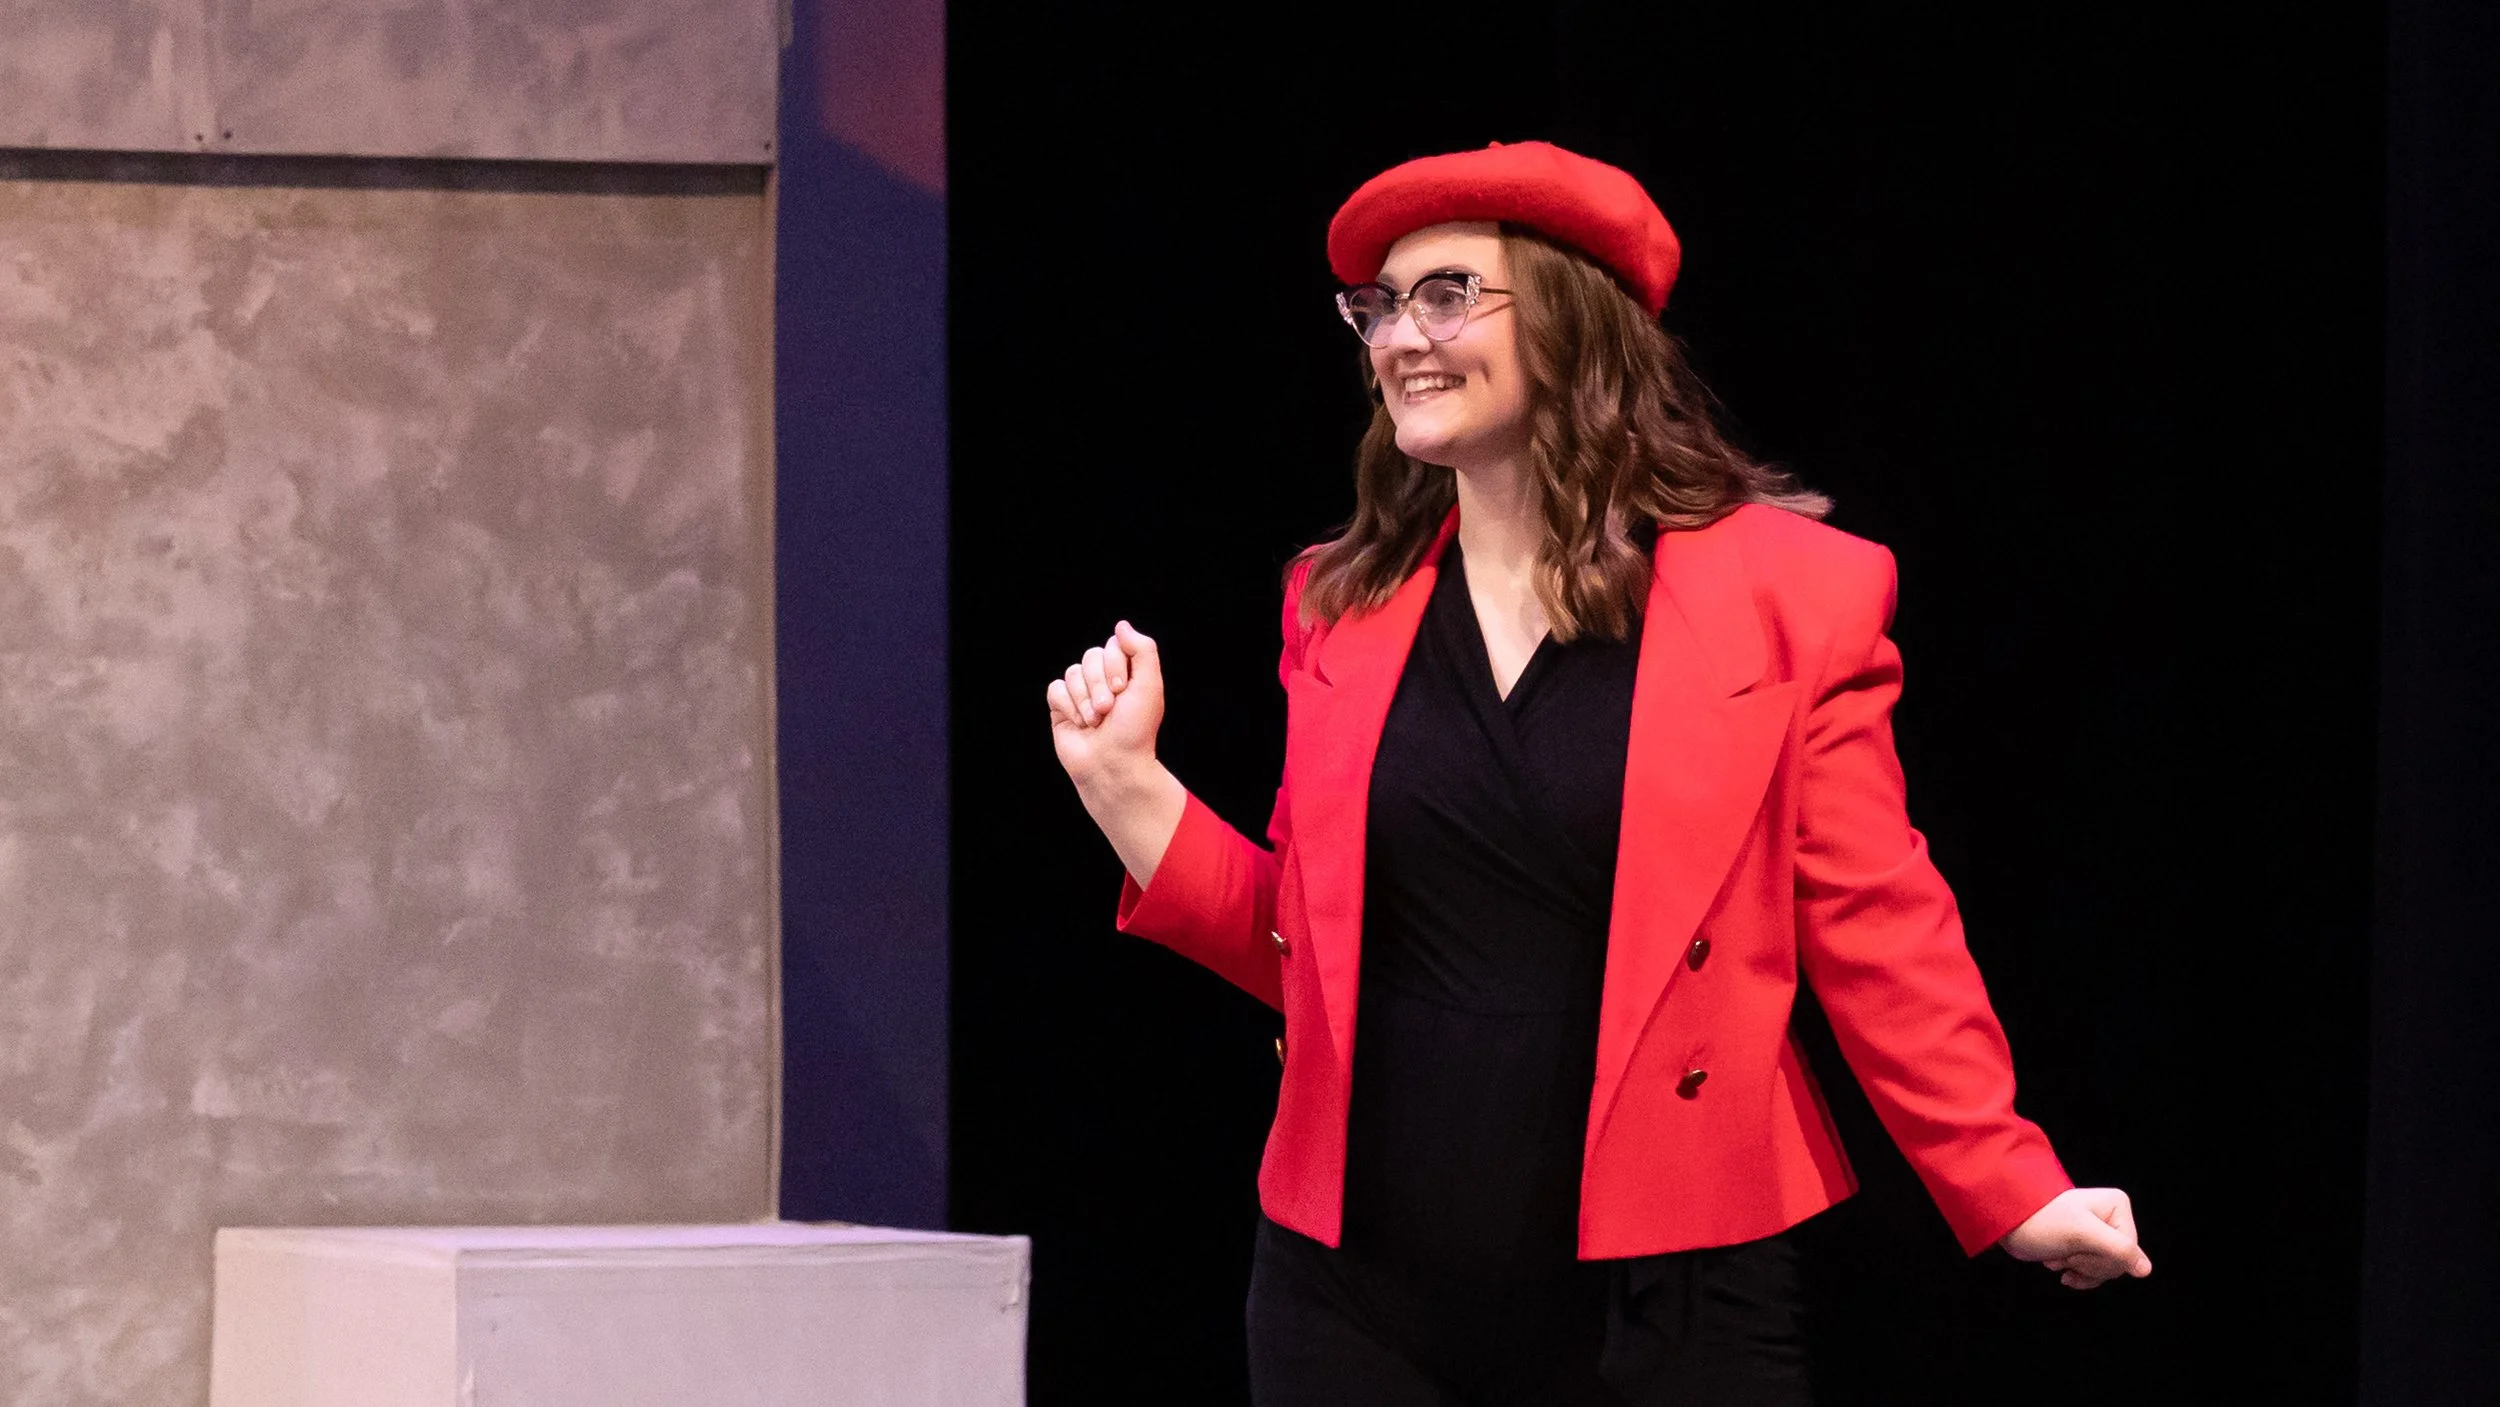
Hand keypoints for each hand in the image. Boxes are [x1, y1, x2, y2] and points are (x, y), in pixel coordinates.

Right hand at [1046, 621, 1164, 787]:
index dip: (1115, 666)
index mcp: (1126, 672)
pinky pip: (1056, 689)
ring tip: (1096, 722)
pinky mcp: (1061, 707)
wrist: (1113, 765)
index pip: (1113, 645)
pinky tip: (1080, 723)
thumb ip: (1142, 649)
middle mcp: (1103, 679)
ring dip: (1085, 700)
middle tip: (1109, 710)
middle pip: (1090, 655)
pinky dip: (1068, 707)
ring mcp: (1081, 693)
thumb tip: (1121, 626)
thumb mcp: (1149, 685)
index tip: (1124, 691)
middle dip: (1099, 685)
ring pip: (1072, 672)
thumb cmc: (1135, 729)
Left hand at [1999, 1187, 2151, 1289]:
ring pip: (2107, 1270)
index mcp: (2117, 1206)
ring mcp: (2100, 1233)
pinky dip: (2078, 1275)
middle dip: (2087, 1263)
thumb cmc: (2042, 1222)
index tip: (2075, 1248)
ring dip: (2079, 1269)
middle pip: (2119, 1262)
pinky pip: (2096, 1273)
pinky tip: (2061, 1270)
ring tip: (2059, 1256)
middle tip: (2065, 1252)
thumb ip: (2117, 1249)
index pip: (2128, 1249)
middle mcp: (2112, 1218)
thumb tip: (2145, 1269)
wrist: (2009, 1223)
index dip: (2101, 1258)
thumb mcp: (2082, 1234)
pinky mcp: (2086, 1246)